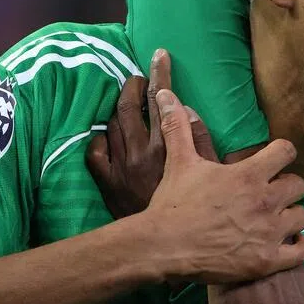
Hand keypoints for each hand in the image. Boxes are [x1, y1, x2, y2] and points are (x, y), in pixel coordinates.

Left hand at [87, 49, 217, 218]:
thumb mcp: (208, 174)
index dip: (160, 74)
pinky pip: (95, 151)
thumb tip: (188, 109)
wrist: (165, 248)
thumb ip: (199, 140)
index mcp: (166, 147)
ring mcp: (119, 166)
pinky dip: (100, 139)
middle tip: (140, 76)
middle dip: (134, 84)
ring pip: (111, 124)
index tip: (159, 55)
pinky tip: (108, 135)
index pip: (160, 99)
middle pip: (129, 105)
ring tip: (128, 99)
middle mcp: (139, 152)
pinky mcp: (106, 182)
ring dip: (119, 107)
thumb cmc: (194, 211)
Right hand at [135, 86, 303, 284]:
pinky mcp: (268, 261)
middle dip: (286, 188)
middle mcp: (265, 201)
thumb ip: (179, 127)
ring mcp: (269, 233)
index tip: (272, 162)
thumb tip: (165, 92)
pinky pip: (302, 250)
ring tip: (277, 220)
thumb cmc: (172, 204)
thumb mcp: (178, 162)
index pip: (287, 151)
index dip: (281, 155)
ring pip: (303, 216)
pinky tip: (285, 244)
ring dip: (292, 217)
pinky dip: (298, 247)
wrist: (163, 247)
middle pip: (298, 185)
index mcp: (249, 175)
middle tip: (271, 195)